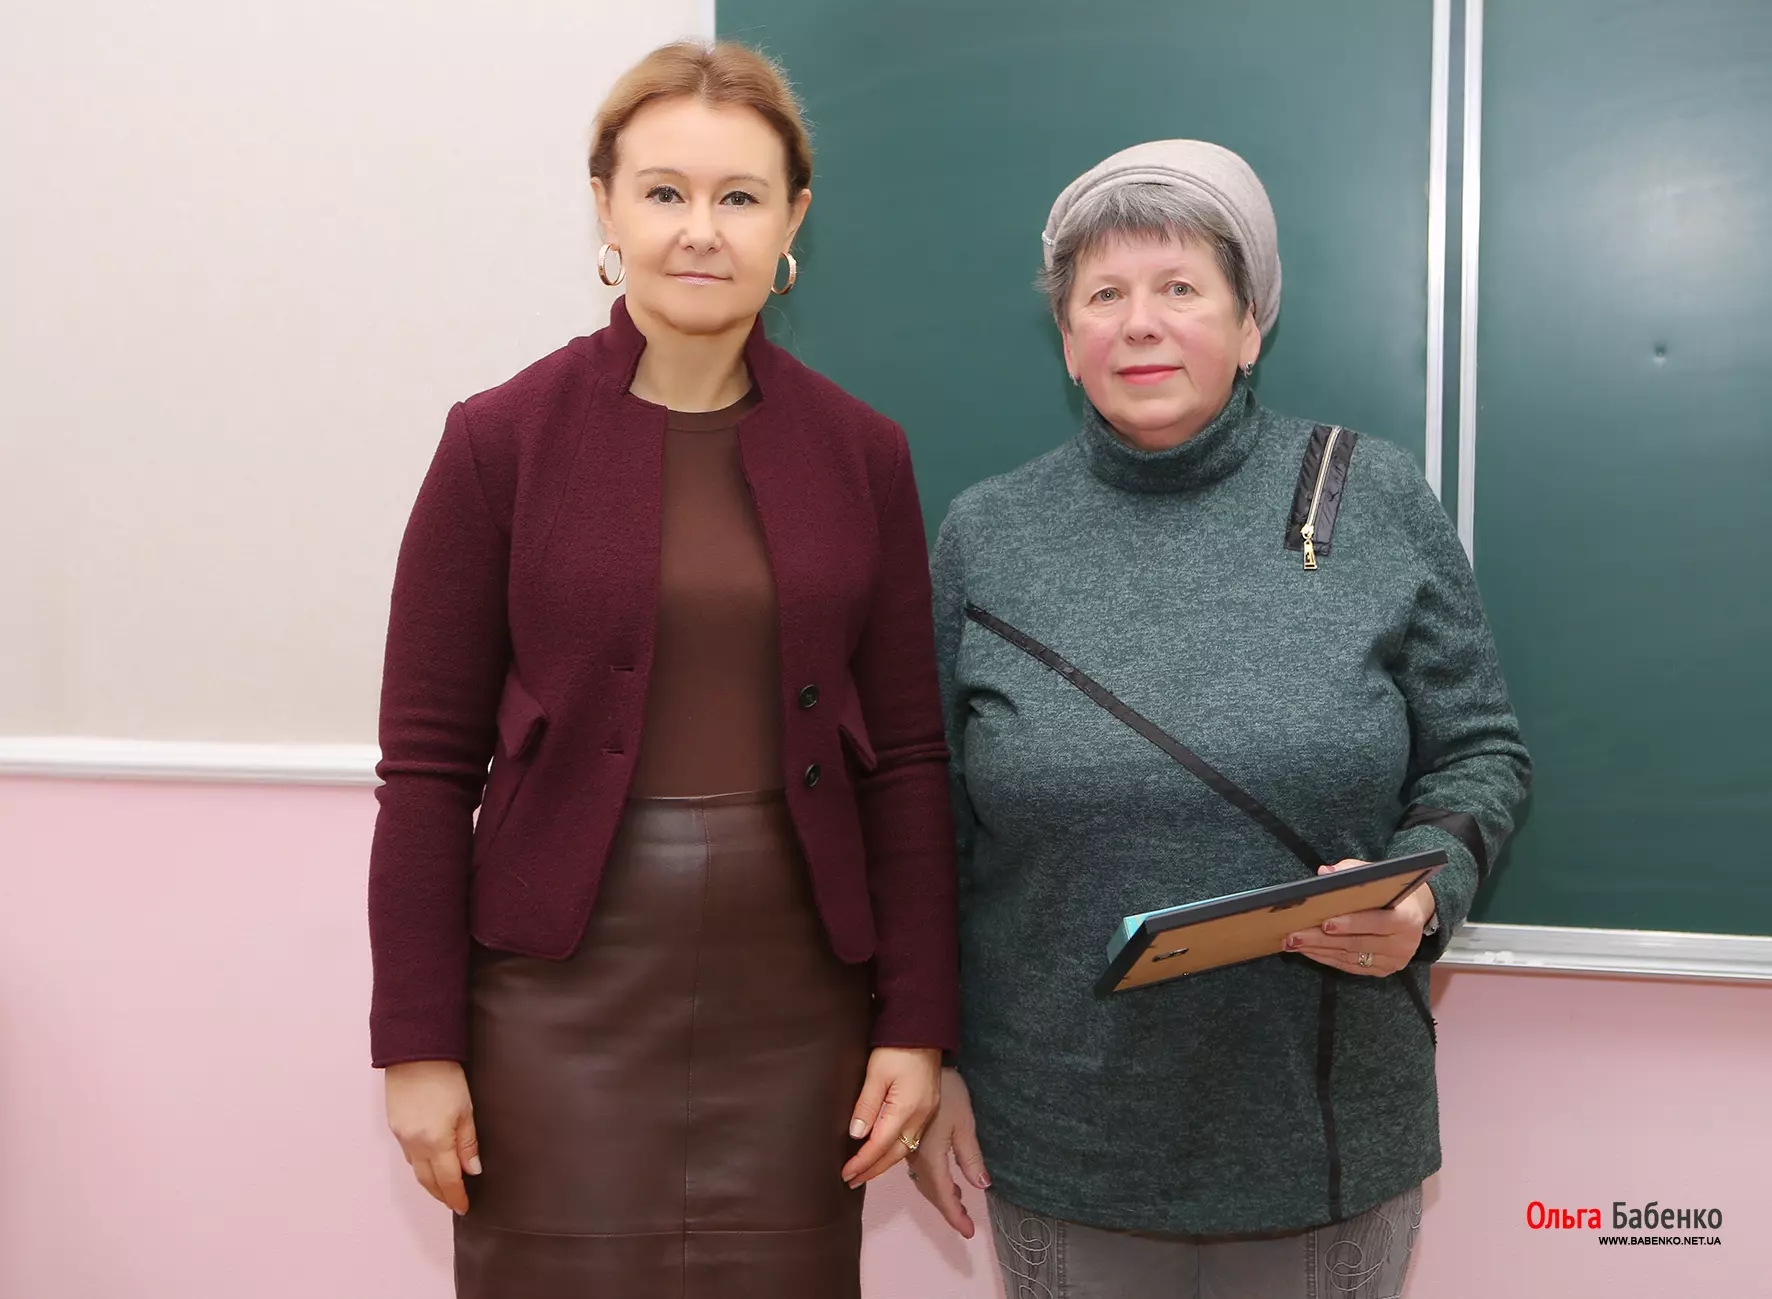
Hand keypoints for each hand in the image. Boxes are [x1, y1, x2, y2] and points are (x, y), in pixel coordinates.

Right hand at [385, 1060, 480, 1214]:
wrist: (415, 1052)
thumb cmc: (445, 1077)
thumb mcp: (466, 1110)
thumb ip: (468, 1143)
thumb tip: (472, 1171)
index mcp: (434, 1142)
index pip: (447, 1180)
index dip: (456, 1196)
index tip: (464, 1207)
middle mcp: (413, 1144)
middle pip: (427, 1180)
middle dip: (441, 1194)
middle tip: (453, 1202)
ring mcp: (401, 1135)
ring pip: (415, 1168)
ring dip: (429, 1181)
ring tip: (443, 1188)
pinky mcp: (394, 1125)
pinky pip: (406, 1154)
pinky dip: (419, 1164)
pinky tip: (428, 1163)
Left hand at [841, 1046, 940, 1188]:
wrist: (924, 1029)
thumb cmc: (897, 1048)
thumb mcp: (875, 1073)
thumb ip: (866, 1105)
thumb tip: (856, 1135)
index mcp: (906, 1110)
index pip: (879, 1145)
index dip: (861, 1162)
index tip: (845, 1174)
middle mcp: (920, 1116)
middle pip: (894, 1153)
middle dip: (873, 1169)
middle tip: (852, 1180)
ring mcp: (927, 1113)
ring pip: (905, 1148)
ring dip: (885, 1162)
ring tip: (866, 1171)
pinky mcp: (929, 1107)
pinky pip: (911, 1137)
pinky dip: (895, 1149)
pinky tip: (885, 1150)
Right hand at [905, 1067, 991, 1236]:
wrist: (919, 1065)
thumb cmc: (947, 1092)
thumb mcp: (965, 1123)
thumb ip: (971, 1157)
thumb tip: (982, 1185)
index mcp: (931, 1157)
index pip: (944, 1195)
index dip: (956, 1215)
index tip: (968, 1232)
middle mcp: (915, 1157)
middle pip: (931, 1193)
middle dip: (948, 1209)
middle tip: (966, 1223)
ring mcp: (908, 1149)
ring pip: (924, 1182)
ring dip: (941, 1195)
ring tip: (959, 1201)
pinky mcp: (907, 1140)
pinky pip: (920, 1170)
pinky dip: (933, 1182)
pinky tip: (946, 1179)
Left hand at [1285, 858, 1437, 976]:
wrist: (1416, 913)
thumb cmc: (1392, 892)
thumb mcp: (1380, 877)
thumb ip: (1353, 871)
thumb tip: (1325, 872)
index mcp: (1407, 918)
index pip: (1379, 923)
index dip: (1352, 923)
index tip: (1325, 923)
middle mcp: (1403, 944)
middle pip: (1357, 943)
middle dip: (1321, 939)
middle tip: (1294, 935)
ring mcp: (1393, 961)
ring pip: (1350, 957)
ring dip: (1318, 950)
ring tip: (1292, 943)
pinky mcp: (1382, 970)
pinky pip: (1349, 967)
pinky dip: (1326, 958)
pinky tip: (1307, 951)